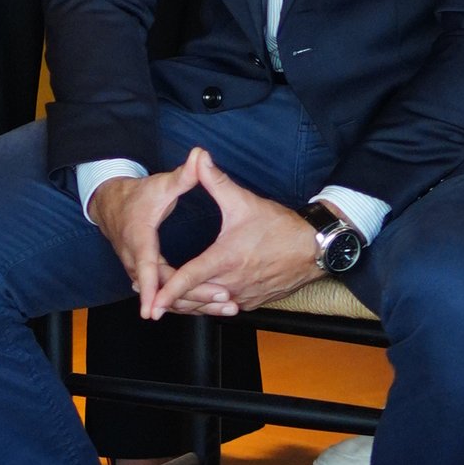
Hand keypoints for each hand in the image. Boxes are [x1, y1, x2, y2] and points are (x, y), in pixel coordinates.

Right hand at [89, 153, 213, 320]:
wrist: (112, 204)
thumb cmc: (138, 195)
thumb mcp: (160, 184)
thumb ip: (183, 175)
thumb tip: (199, 155)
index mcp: (139, 239)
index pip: (146, 267)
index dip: (150, 289)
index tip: (153, 310)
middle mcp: (136, 260)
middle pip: (162, 287)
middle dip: (191, 297)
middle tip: (221, 300)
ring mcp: (138, 271)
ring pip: (163, 295)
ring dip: (191, 303)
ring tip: (223, 308)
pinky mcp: (145, 277)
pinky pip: (163, 293)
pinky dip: (184, 301)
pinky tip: (208, 307)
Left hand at [147, 152, 327, 321]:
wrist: (313, 249)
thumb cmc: (280, 227)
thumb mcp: (244, 201)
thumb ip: (216, 181)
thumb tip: (198, 157)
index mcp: (226, 259)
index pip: (190, 279)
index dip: (168, 291)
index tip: (151, 304)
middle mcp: (233, 283)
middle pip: (195, 299)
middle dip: (172, 300)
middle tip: (150, 297)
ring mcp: (244, 296)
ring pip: (210, 306)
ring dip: (190, 304)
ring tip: (169, 299)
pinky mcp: (253, 302)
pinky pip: (224, 307)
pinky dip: (210, 304)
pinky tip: (200, 297)